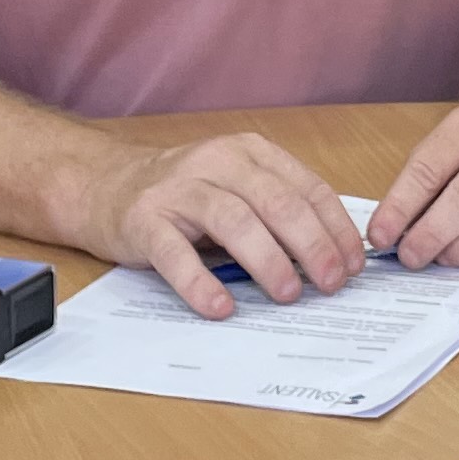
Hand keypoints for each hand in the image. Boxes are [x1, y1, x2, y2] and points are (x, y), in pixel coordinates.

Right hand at [84, 133, 361, 320]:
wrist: (105, 186)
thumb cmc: (184, 195)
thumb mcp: (237, 187)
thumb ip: (278, 210)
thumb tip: (334, 258)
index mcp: (249, 153)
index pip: (306, 187)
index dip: (335, 228)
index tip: (353, 264)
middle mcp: (217, 162)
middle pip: (276, 201)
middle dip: (311, 245)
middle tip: (332, 283)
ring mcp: (178, 190)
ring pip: (233, 220)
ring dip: (267, 260)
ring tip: (289, 294)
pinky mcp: (144, 220)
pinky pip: (175, 253)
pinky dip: (200, 282)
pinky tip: (221, 306)